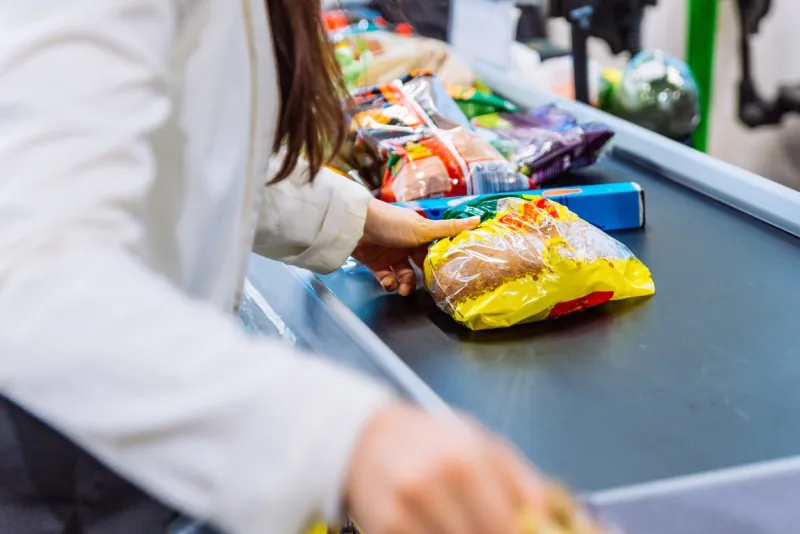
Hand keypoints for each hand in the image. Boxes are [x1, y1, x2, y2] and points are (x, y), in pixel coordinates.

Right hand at [345, 403, 545, 533]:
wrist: (368, 438)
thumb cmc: (435, 441)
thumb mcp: (484, 445)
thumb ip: (524, 484)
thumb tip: (560, 522)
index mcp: (466, 461)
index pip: (505, 528)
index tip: (523, 533)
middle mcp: (432, 487)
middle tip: (487, 525)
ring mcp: (402, 513)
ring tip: (461, 522)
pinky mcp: (381, 531)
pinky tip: (439, 526)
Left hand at [353, 200, 478, 295]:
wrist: (356, 227)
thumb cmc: (391, 224)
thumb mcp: (423, 228)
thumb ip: (450, 229)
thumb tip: (479, 220)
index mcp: (420, 233)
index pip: (436, 250)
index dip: (442, 262)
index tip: (450, 275)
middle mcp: (407, 244)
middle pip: (420, 266)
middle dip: (423, 279)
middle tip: (427, 290)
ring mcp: (391, 255)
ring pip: (405, 276)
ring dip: (406, 285)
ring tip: (404, 290)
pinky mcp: (376, 265)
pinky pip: (387, 279)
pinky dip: (389, 284)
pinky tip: (390, 284)